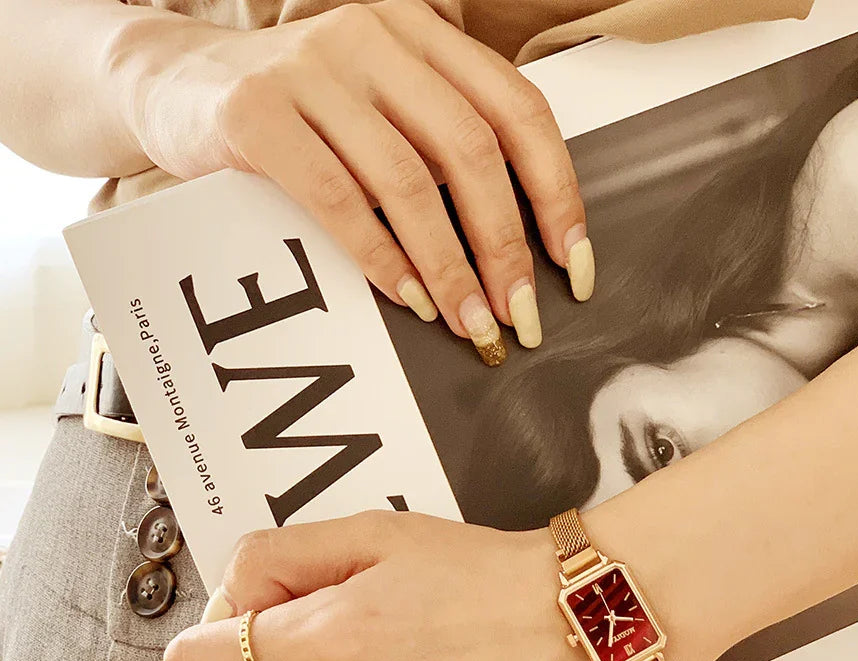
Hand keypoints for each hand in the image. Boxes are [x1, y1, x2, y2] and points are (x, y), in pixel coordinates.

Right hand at [128, 0, 593, 361]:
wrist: (179, 85)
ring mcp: (312, 69)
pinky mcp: (257, 113)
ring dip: (448, 266)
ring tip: (468, 322)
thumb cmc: (300, 112)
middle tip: (520, 315)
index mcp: (423, 35)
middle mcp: (376, 37)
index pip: (518, 110)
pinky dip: (380, 257)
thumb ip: (441, 150)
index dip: (557, 192)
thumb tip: (512, 249)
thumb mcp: (382, 111)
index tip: (572, 265)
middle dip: (504, 246)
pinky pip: (337, 198)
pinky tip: (408, 298)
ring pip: (407, 180)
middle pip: (472, 150)